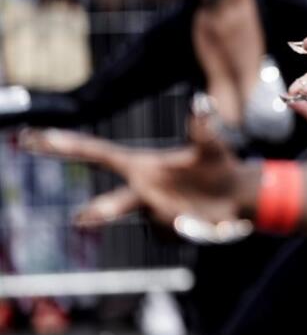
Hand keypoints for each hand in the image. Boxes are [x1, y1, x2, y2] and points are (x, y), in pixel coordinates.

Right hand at [22, 100, 251, 228]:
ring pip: (155, 219)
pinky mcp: (168, 230)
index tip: (42, 138)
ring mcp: (152, 211)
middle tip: (82, 218)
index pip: (100, 154)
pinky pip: (173, 232)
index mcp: (141, 164)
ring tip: (190, 213)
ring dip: (171, 218)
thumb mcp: (211, 145)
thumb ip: (202, 128)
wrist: (236, 194)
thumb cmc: (216, 164)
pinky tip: (202, 218)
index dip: (72, 146)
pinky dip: (188, 227)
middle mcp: (141, 189)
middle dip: (103, 208)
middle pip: (116, 200)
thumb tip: (200, 102)